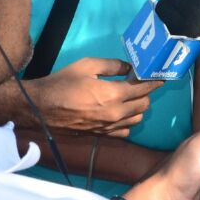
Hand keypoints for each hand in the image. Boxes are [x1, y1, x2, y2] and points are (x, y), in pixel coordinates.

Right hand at [29, 57, 161, 135]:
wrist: (40, 108)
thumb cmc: (62, 83)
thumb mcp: (87, 65)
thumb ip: (112, 65)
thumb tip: (129, 67)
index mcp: (113, 95)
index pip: (143, 89)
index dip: (154, 82)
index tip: (159, 76)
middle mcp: (115, 114)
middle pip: (144, 105)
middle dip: (146, 93)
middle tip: (140, 84)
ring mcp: (108, 127)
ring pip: (137, 120)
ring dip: (138, 108)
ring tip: (130, 97)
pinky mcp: (101, 135)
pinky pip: (124, 131)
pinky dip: (127, 122)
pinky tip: (119, 112)